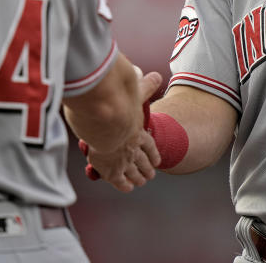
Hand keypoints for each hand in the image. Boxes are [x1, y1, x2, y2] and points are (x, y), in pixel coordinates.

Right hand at [78, 71, 161, 191]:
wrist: (108, 119)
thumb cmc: (120, 105)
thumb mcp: (136, 93)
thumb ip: (146, 86)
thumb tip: (156, 76)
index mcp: (139, 132)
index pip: (149, 146)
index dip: (153, 154)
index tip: (157, 160)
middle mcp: (134, 148)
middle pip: (144, 162)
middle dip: (148, 169)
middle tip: (150, 175)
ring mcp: (124, 160)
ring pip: (134, 172)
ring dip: (138, 178)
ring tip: (141, 181)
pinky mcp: (111, 169)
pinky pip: (119, 180)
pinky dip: (124, 185)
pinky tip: (127, 187)